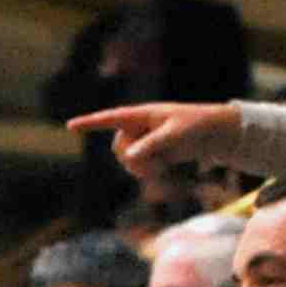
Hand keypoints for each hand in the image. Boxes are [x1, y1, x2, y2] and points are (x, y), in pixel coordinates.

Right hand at [70, 99, 247, 184]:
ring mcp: (144, 141)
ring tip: (163, 166)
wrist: (215, 133)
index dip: (90, 123)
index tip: (70, 126)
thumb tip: (130, 157)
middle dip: (132, 159)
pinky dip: (148, 172)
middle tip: (156, 163)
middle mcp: (138, 127)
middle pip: (118, 148)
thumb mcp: (175, 134)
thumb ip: (152, 144)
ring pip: (127, 160)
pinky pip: (138, 167)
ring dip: (142, 168)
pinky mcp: (151, 153)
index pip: (110, 118)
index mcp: (141, 114)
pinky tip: (163, 169)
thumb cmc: (196, 125)